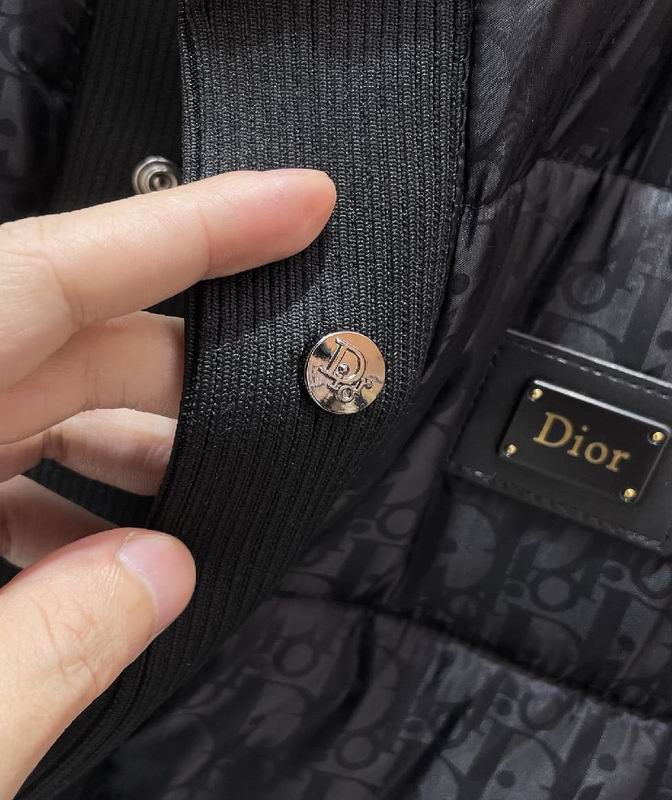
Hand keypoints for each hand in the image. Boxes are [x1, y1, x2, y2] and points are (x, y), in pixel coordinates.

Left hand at [0, 168, 335, 796]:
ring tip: (199, 508)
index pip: (53, 271)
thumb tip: (164, 570)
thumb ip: (54, 649)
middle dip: (192, 374)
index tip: (303, 200)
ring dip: (132, 446)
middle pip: (70, 342)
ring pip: (37, 402)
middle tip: (283, 412)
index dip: (190, 226)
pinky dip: (62, 498)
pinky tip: (99, 561)